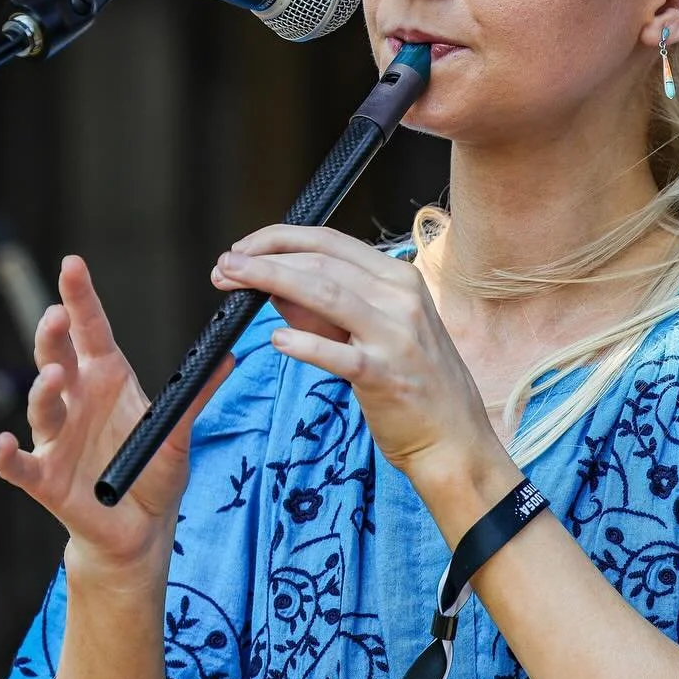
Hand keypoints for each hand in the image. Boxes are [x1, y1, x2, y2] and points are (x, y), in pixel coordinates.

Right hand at [0, 254, 231, 569]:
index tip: (73, 263)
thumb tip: (226, 358)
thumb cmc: (155, 474)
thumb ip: (196, 397)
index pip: (91, 331)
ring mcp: (57, 438)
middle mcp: (76, 401)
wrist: (139, 529)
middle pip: (58, 358)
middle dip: (54, 335)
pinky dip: (5, 455)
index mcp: (107, 381)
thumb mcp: (180, 434)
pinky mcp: (44, 477)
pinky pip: (18, 464)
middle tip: (58, 313)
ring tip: (54, 376)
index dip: (81, 298)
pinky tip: (2, 443)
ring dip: (42, 390)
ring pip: (42, 406)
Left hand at [210, 226, 502, 492]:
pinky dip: (305, 344)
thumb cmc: (415, 383)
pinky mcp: (386, 376)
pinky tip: (277, 341)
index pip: (330, 242)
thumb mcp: (379, 331)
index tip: (243, 250)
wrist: (453, 438)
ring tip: (232, 282)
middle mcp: (402, 298)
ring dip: (270, 281)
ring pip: (325, 292)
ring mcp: (396, 336)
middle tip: (224, 268)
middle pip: (321, 262)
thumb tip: (273, 287)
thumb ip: (328, 307)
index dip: (279, 240)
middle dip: (263, 260)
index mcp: (400, 279)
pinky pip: (338, 354)